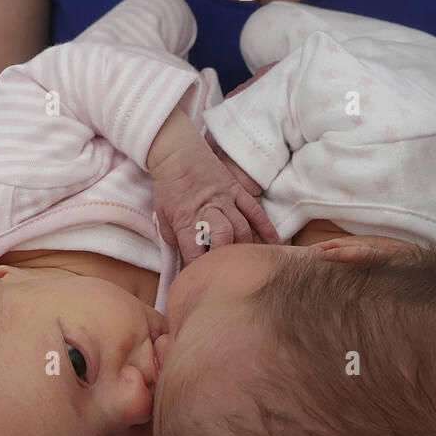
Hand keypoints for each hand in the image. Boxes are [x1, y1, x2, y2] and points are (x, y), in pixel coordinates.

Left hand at [148, 108, 278, 261]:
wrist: (177, 154)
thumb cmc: (169, 187)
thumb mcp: (162, 216)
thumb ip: (174, 239)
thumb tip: (186, 258)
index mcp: (187, 219)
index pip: (195, 251)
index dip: (199, 268)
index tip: (202, 281)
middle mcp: (209, 210)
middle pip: (226, 236)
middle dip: (229, 257)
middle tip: (230, 271)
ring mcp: (226, 199)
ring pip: (243, 226)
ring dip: (247, 246)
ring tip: (250, 262)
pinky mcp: (236, 190)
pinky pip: (255, 210)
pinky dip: (265, 227)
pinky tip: (272, 242)